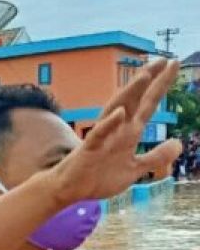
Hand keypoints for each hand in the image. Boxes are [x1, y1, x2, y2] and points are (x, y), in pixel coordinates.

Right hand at [47, 57, 181, 202]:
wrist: (71, 190)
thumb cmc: (99, 177)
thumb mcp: (134, 169)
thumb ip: (156, 156)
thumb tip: (179, 143)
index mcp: (129, 133)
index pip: (148, 104)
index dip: (161, 85)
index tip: (173, 64)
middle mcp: (117, 129)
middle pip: (134, 99)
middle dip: (149, 80)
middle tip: (164, 59)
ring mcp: (103, 137)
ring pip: (117, 109)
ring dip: (129, 94)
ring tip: (144, 76)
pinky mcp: (89, 149)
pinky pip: (99, 134)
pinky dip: (110, 124)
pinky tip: (121, 113)